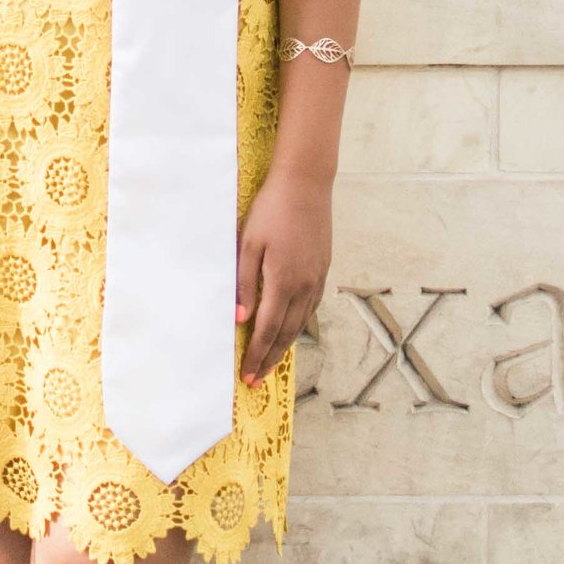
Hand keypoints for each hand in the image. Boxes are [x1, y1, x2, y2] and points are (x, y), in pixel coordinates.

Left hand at [235, 168, 330, 385]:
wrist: (305, 184)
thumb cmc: (271, 210)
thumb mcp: (249, 244)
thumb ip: (245, 284)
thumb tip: (241, 320)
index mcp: (284, 281)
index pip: (268, 329)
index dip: (256, 354)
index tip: (246, 375)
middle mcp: (305, 286)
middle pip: (286, 333)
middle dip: (270, 359)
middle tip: (256, 379)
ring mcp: (317, 278)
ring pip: (301, 323)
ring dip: (285, 345)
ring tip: (271, 362)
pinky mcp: (323, 269)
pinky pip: (311, 307)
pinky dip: (299, 325)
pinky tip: (291, 329)